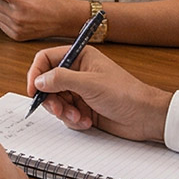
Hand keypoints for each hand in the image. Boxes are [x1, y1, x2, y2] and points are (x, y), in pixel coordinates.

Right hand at [27, 45, 171, 141]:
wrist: (145, 117)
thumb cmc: (126, 94)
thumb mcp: (90, 84)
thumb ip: (61, 79)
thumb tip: (39, 80)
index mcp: (80, 57)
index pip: (46, 59)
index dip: (36, 73)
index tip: (33, 89)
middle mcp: (77, 72)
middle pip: (48, 83)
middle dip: (51, 99)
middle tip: (58, 109)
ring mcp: (79, 91)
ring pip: (55, 100)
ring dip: (63, 112)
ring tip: (78, 116)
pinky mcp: (83, 107)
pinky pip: (65, 114)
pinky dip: (73, 120)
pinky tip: (87, 121)